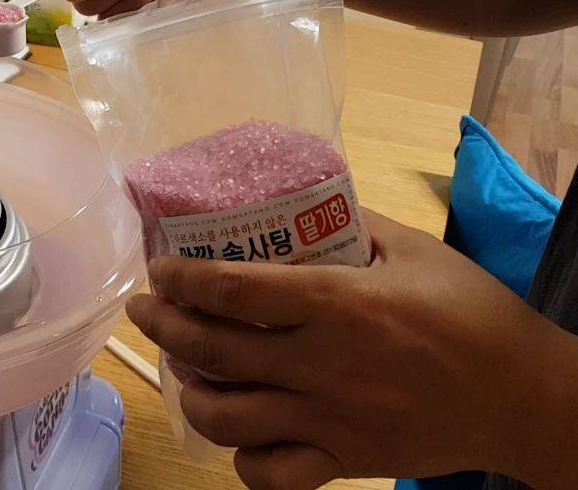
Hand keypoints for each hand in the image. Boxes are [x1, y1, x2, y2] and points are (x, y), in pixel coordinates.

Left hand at [126, 210, 577, 489]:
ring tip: (183, 370)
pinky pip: (271, 474)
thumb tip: (300, 208)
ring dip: (191, 391)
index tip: (159, 269)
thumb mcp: (416, 251)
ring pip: (227, 418)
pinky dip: (241, 459)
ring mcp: (328, 420)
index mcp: (338, 303)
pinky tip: (238, 433)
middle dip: (163, 326)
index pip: (232, 290)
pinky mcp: (344, 462)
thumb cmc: (473, 316)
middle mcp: (321, 364)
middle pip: (213, 350)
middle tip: (146, 310)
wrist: (526, 398)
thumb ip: (353, 226)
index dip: (181, 279)